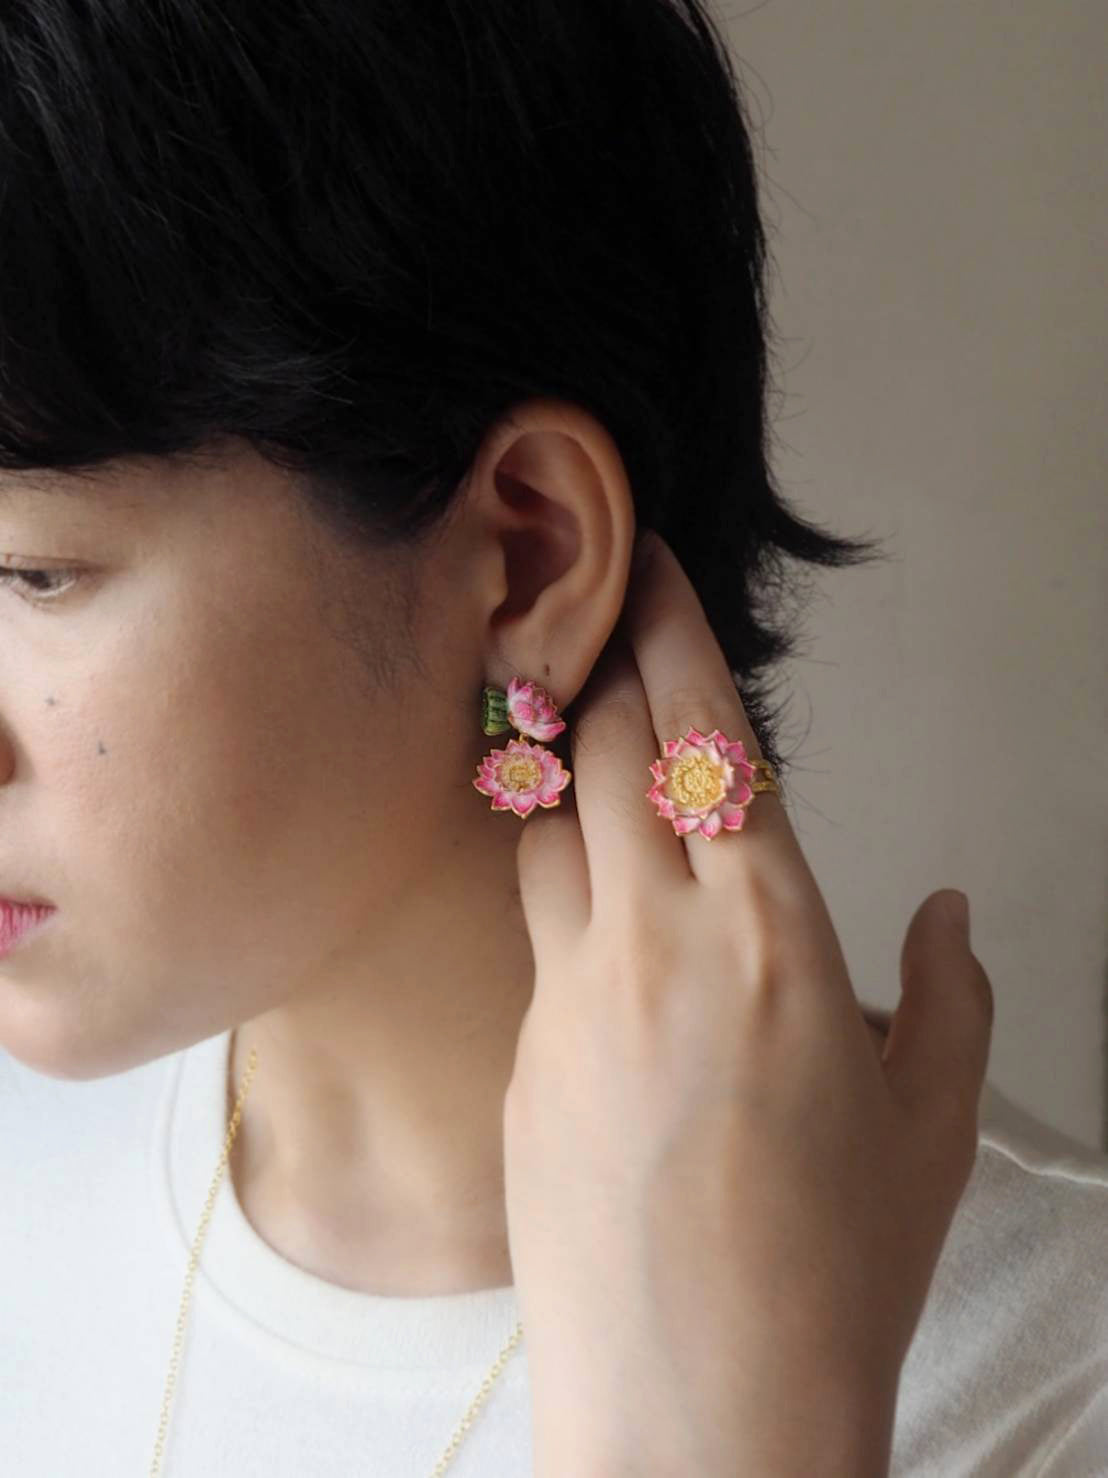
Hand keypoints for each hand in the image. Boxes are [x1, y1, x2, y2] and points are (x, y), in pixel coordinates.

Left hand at [502, 529, 994, 1475]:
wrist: (701, 1400)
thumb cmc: (826, 1268)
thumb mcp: (930, 1120)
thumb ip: (950, 995)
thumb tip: (948, 916)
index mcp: (772, 933)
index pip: (705, 734)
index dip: (670, 630)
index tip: (647, 567)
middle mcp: (659, 940)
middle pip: (603, 745)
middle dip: (602, 666)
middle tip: (599, 622)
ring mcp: (572, 992)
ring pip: (546, 819)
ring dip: (562, 760)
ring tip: (576, 734)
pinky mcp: (522, 1050)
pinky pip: (530, 920)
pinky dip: (553, 873)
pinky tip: (586, 893)